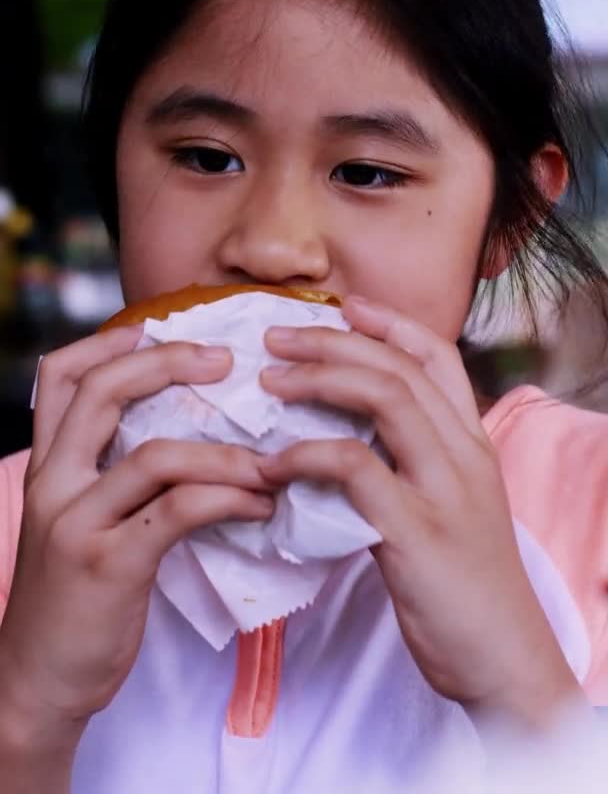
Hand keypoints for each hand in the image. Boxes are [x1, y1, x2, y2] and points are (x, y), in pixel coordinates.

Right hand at [0, 328, 272, 749]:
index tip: (155, 328)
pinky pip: (179, 510)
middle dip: (168, 363)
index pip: (59, 378)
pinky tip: (261, 506)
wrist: (37, 684)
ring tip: (268, 462)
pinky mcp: (110, 564)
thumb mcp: (81, 523)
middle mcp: (54, 483)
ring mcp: (78, 522)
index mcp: (48, 467)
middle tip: (226, 359)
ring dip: (224, 452)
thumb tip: (191, 437)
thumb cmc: (74, 600)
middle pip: (102, 392)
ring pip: (154, 453)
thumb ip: (117, 478)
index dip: (106, 343)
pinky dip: (229, 499)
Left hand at [260, 295, 581, 728]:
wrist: (506, 660)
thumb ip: (411, 465)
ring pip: (386, 400)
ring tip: (271, 381)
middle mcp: (464, 455)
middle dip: (334, 342)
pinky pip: (356, 470)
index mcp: (473, 444)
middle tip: (277, 337)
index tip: (342, 306)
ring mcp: (445, 490)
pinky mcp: (418, 532)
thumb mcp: (453, 508)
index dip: (389, 323)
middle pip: (400, 368)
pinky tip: (274, 465)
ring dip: (320, 380)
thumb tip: (343, 437)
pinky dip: (309, 455)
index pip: (438, 357)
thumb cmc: (468, 586)